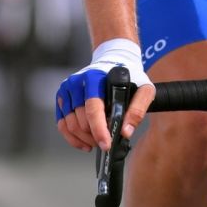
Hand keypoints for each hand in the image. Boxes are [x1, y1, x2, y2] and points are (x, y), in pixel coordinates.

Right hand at [55, 38, 154, 152]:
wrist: (113, 61)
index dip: (99, 130)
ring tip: (97, 141)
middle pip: (81, 120)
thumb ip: (138, 109)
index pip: (93, 109)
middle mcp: (77, 82)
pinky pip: (62, 124)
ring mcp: (67, 90)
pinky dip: (72, 138)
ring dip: (84, 139)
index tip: (106, 144)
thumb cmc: (128, 77)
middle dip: (94, 136)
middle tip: (107, 142)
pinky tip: (85, 143)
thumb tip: (125, 131)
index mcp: (95, 78)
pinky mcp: (63, 97)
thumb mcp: (143, 89)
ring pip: (70, 125)